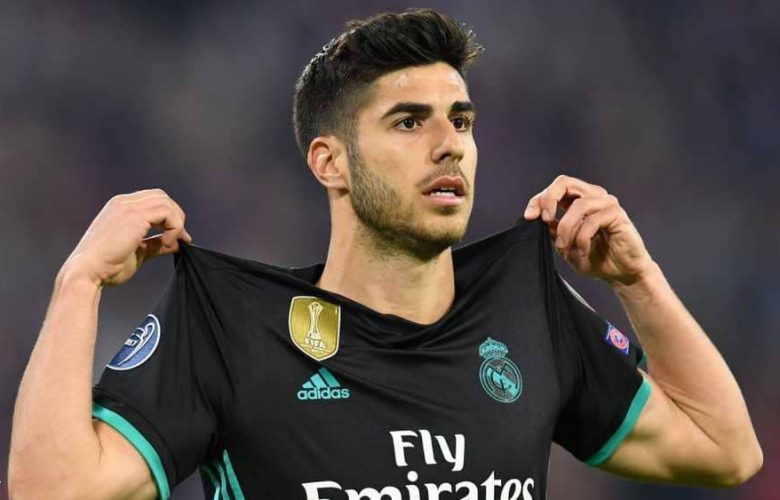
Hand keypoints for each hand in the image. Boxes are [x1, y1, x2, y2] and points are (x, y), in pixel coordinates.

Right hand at [59, 189, 191, 286]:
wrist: (87, 272)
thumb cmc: (106, 266)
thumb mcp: (138, 252)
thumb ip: (156, 245)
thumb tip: (177, 244)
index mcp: (120, 208)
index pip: (153, 200)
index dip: (170, 216)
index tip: (178, 237)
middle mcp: (123, 203)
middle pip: (162, 197)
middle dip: (176, 216)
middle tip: (180, 238)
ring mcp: (128, 207)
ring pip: (166, 203)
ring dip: (176, 223)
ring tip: (169, 242)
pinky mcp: (134, 216)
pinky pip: (167, 213)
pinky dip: (174, 227)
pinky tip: (165, 243)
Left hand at [523, 175, 654, 285]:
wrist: (622, 274)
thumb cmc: (596, 259)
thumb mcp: (565, 246)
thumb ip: (553, 231)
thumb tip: (537, 219)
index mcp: (578, 200)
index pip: (554, 189)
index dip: (539, 200)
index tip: (529, 217)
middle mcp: (593, 196)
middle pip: (564, 182)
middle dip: (549, 199)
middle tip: (544, 220)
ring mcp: (606, 203)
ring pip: (578, 204)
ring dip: (566, 228)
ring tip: (564, 247)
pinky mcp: (617, 214)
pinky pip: (592, 221)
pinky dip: (582, 238)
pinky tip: (583, 251)